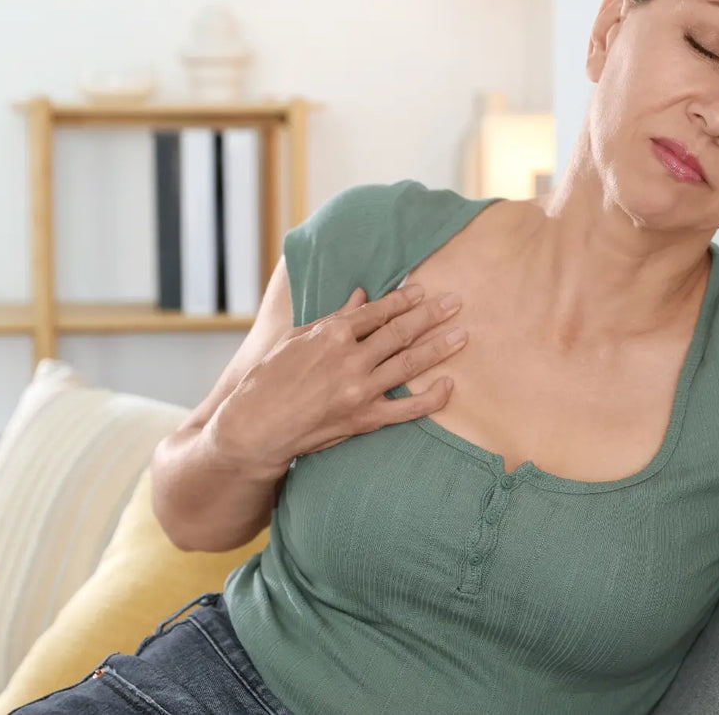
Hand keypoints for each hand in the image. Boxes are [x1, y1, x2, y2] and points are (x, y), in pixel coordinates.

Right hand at [213, 283, 466, 472]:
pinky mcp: (364, 419)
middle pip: (400, 332)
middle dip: (431, 315)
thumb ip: (334, 318)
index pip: (377, 312)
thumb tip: (361, 296)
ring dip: (439, 347)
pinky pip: (407, 409)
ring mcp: (360, 389)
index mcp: (332, 334)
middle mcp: (350, 358)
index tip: (423, 292)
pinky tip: (449, 385)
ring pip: (410, 364)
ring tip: (462, 335)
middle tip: (456, 303)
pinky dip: (431, 398)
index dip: (403, 300)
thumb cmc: (270, 377)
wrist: (257, 426)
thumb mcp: (298, 338)